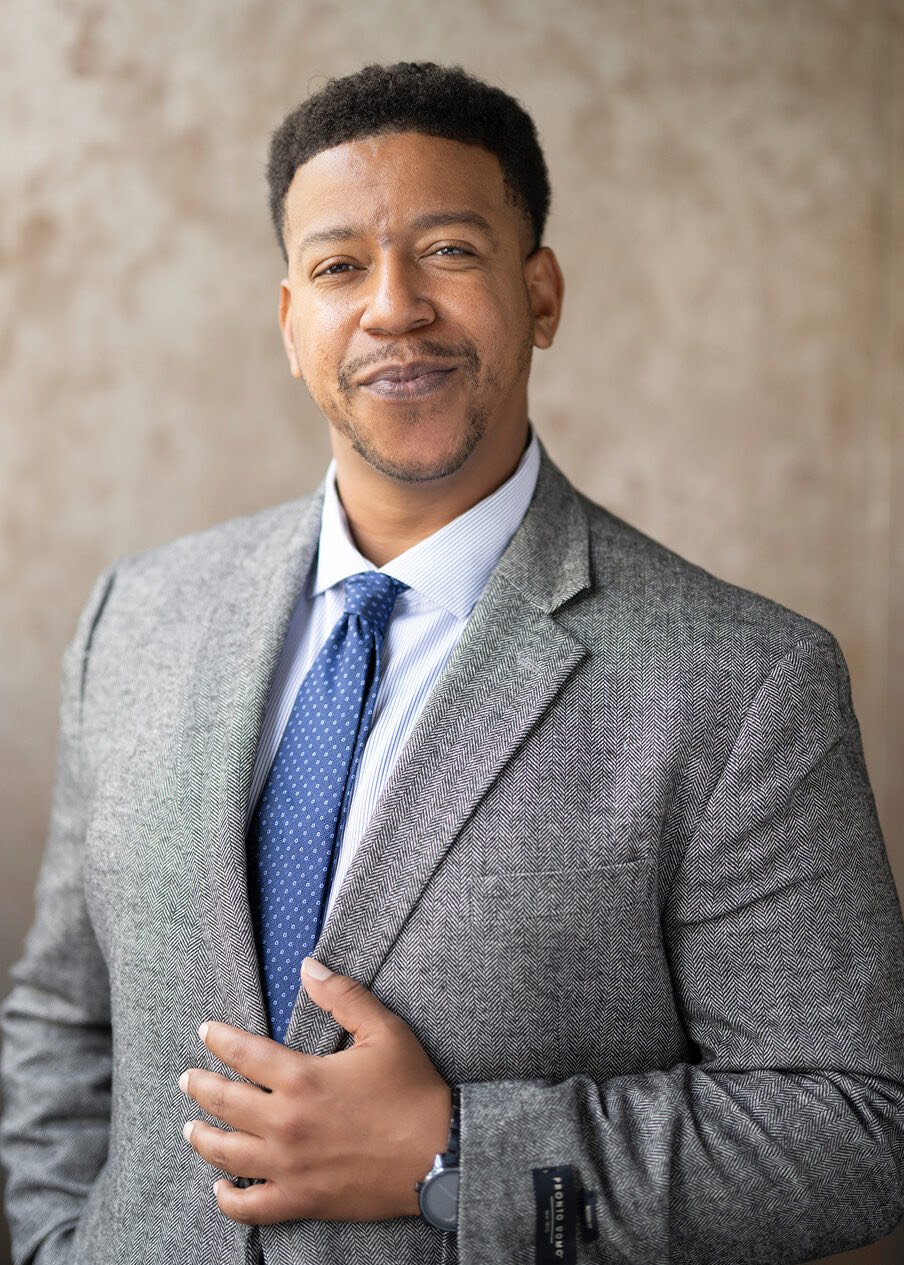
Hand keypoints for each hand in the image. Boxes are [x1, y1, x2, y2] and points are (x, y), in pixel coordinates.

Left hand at [180, 958, 451, 1223]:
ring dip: (202, 1137)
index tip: (205, 1032)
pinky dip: (228, 1199)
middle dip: (200, 1087)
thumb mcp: (384, 1030)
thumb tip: (308, 966)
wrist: (439, 1155)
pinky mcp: (301, 1199)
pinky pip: (249, 1208)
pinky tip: (220, 1186)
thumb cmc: (413, 1090)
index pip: (243, 1053)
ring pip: (227, 1153)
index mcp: (303, 1078)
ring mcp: (290, 1166)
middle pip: (224, 1102)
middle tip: (187, 1079)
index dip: (219, 1040)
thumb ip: (343, 995)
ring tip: (191, 1127)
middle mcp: (286, 1122)